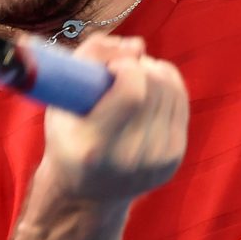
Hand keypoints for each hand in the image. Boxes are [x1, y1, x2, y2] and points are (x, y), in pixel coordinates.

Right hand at [41, 33, 188, 201]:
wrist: (88, 193)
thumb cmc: (69, 137)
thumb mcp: (59, 100)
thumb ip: (90, 58)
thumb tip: (137, 46)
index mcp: (95, 148)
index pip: (132, 93)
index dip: (126, 66)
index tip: (112, 67)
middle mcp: (131, 159)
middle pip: (155, 88)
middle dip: (140, 66)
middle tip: (122, 70)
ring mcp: (157, 161)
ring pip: (172, 91)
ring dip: (154, 73)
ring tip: (134, 79)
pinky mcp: (174, 158)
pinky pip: (181, 103)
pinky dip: (167, 86)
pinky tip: (149, 90)